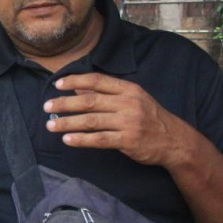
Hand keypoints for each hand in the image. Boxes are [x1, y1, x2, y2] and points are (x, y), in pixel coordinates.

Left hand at [44, 73, 188, 166]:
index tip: (57, 84)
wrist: (175, 141)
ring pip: (91, 121)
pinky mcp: (128, 140)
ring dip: (68, 123)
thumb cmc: (149, 117)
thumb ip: (105, 94)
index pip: (97, 81)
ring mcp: (129, 122)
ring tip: (51, 125)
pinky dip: (82, 139)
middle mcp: (128, 103)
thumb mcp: (132, 99)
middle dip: (65, 104)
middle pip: (89, 101)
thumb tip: (76, 88)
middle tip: (46, 106)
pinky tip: (68, 140)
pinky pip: (99, 139)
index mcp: (128, 89)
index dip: (75, 81)